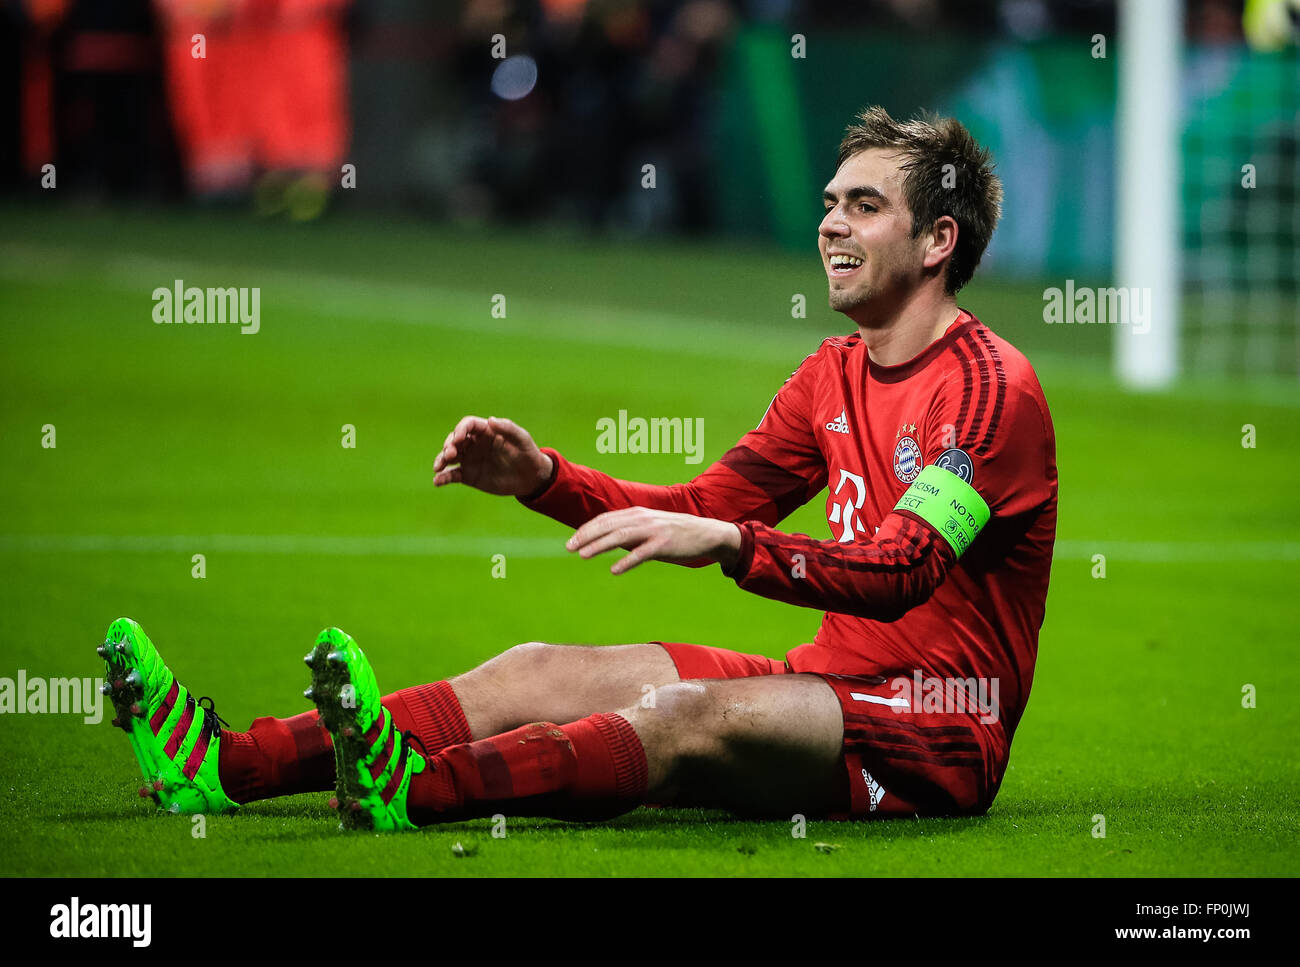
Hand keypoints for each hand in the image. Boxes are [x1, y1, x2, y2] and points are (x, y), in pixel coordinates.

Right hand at [433, 415, 552, 496]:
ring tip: (438, 467)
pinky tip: (437, 481)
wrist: (531, 478)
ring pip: (448, 457)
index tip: (459, 438)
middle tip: (451, 454)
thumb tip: (490, 420)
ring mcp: (470, 459)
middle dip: (449, 445)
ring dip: (441, 459)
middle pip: (454, 440)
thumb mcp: (522, 439)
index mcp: (485, 431)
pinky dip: (442, 478)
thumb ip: (508, 428)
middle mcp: (474, 444)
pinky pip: (452, 475)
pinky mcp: (468, 476)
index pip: (467, 425)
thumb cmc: (528, 454)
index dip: (460, 429)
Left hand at [566, 507, 741, 574]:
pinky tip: (614, 570)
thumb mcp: (649, 526)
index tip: (571, 541)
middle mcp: (642, 519)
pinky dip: (627, 561)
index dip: (586, 530)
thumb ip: (629, 531)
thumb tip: (606, 541)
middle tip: (568, 548)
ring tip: (583, 556)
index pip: (605, 519)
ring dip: (599, 546)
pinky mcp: (664, 545)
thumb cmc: (674, 533)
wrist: (706, 533)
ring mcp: (653, 531)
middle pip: (608, 526)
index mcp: (637, 513)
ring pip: (621, 537)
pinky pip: (642, 554)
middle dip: (586, 536)